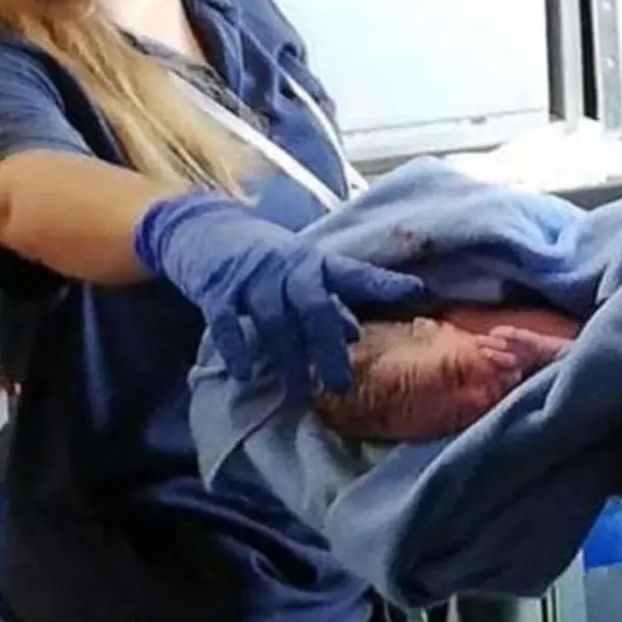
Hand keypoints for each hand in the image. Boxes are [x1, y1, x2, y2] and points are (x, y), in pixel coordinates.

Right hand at [134, 192, 423, 400]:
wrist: (206, 228)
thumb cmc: (266, 260)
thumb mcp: (302, 273)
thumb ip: (328, 301)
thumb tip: (354, 334)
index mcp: (315, 262)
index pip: (354, 273)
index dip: (383, 282)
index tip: (416, 291)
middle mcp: (287, 267)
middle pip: (313, 304)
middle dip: (327, 345)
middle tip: (340, 384)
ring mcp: (251, 278)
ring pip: (273, 319)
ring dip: (288, 357)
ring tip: (300, 393)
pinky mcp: (217, 289)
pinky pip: (226, 321)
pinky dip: (235, 347)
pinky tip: (244, 373)